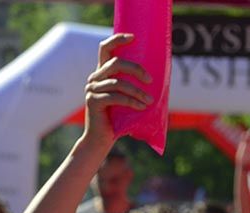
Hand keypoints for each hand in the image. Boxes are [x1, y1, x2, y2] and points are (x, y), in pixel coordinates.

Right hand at [82, 34, 152, 148]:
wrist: (102, 139)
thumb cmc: (119, 120)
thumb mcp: (128, 100)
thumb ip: (135, 88)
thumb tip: (158, 80)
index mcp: (102, 74)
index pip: (105, 49)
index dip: (117, 40)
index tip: (133, 37)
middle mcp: (95, 78)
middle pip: (115, 63)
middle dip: (135, 69)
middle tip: (150, 80)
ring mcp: (92, 89)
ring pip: (118, 82)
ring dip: (137, 91)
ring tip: (150, 101)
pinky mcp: (93, 101)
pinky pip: (115, 97)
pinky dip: (131, 101)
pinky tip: (142, 107)